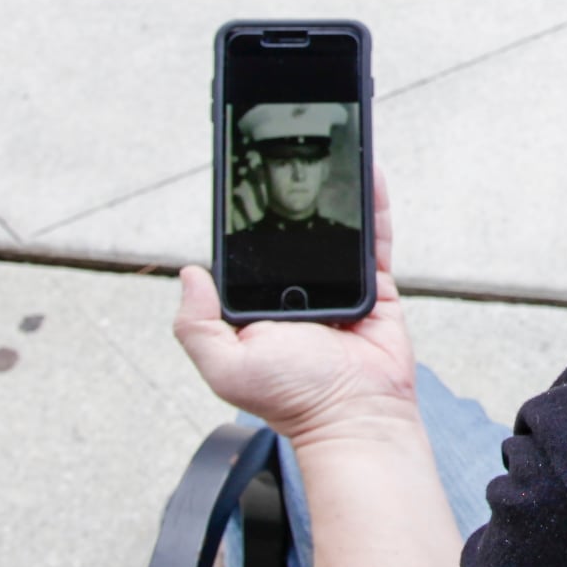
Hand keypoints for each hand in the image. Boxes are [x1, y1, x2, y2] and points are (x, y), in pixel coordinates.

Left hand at [174, 168, 420, 448]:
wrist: (356, 415)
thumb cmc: (295, 399)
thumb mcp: (227, 366)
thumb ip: (196, 327)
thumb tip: (189, 275)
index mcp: (260, 306)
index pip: (249, 253)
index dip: (246, 219)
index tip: (243, 183)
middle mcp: (298, 292)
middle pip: (295, 233)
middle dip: (294, 196)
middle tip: (288, 157)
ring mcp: (339, 286)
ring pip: (336, 228)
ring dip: (336, 191)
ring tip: (331, 151)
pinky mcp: (378, 287)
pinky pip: (376, 239)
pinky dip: (375, 205)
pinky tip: (370, 173)